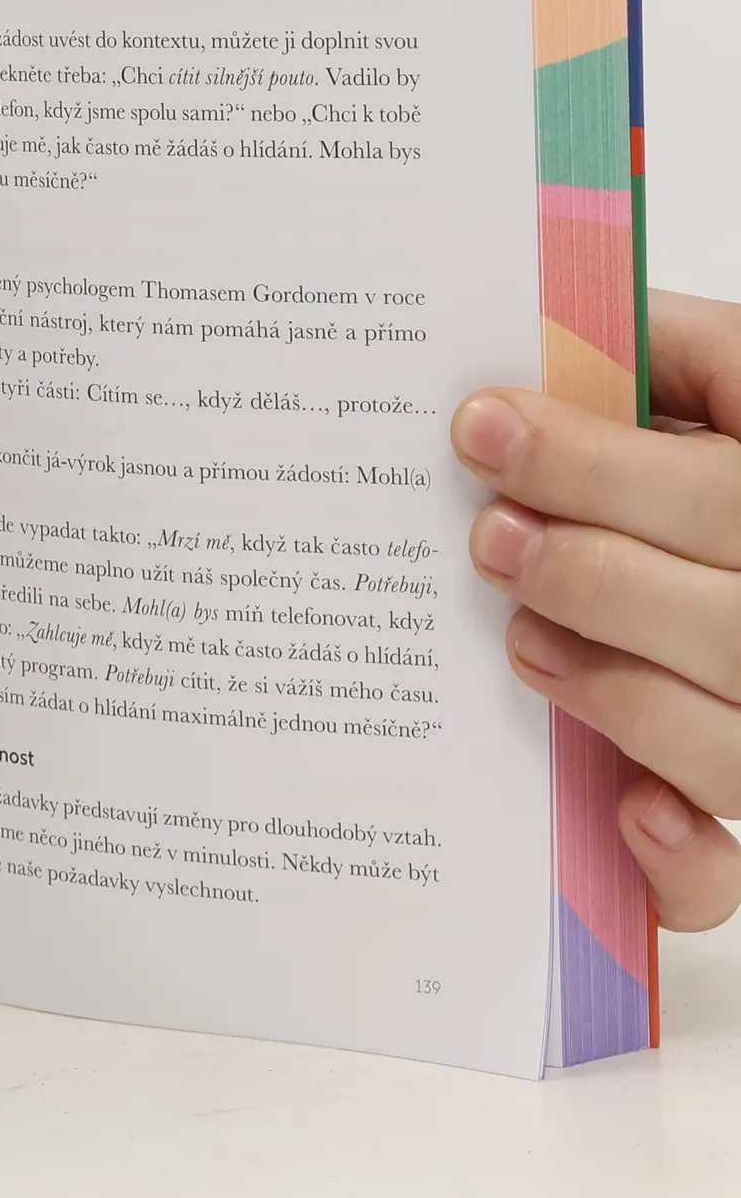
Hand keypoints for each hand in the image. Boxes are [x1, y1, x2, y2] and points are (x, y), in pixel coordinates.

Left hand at [452, 289, 740, 930]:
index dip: (598, 465)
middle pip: (736, 622)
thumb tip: (551, 326)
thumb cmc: (726, 472)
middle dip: (595, 573)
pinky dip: (677, 856)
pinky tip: (622, 806)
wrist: (733, 542)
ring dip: (615, 690)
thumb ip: (669, 357)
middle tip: (491, 538)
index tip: (482, 427)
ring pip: (731, 749)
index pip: (725, 497)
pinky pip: (726, 872)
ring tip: (523, 637)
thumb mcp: (727, 386)